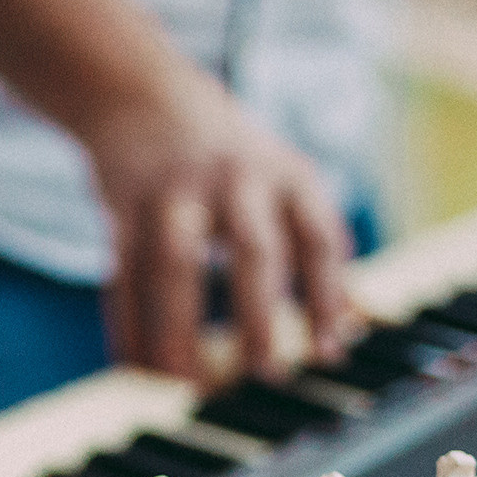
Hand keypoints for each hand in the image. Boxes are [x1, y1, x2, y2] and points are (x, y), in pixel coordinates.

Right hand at [84, 69, 356, 383]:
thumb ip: (316, 245)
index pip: (318, 238)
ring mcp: (174, 191)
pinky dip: (128, 325)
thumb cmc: (229, 160)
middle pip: (252, 250)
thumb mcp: (282, 180)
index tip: (330, 354)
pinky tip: (136, 367)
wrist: (141, 93)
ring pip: (176, 268)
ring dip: (180, 330)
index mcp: (286, 176)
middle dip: (260, 315)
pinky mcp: (122, 206)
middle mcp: (234, 179)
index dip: (328, 296)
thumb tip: (354, 323)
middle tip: (267, 375)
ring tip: (187, 384)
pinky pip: (124, 275)